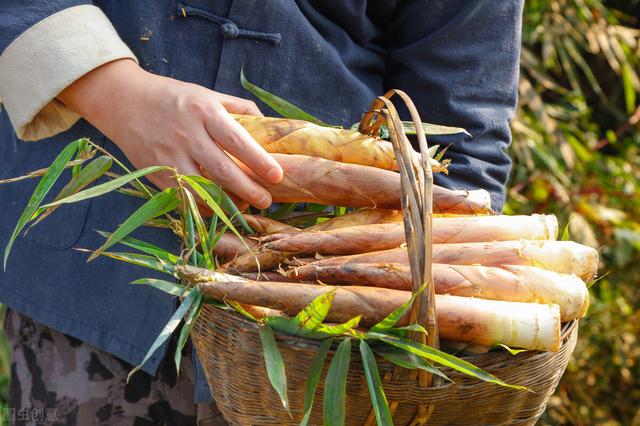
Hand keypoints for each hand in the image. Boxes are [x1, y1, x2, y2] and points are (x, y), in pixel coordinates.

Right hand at [58, 59, 282, 208]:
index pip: (237, 140)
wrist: (123, 101)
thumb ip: (238, 108)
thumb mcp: (207, 93)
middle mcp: (187, 134)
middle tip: (267, 201)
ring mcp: (169, 156)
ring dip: (228, 203)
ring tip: (244, 206)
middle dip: (249, 190)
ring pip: (203, 189)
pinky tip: (218, 208)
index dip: (259, 161)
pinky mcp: (156, 173)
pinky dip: (204, 207)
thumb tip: (267, 124)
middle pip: (223, 170)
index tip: (277, 175)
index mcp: (204, 111)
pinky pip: (185, 197)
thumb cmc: (173, 97)